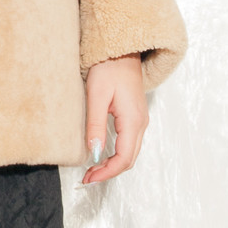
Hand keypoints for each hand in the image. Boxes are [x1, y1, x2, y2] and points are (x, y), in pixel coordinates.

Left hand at [80, 54, 147, 184]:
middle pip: (128, 159)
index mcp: (133, 121)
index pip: (123, 158)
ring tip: (91, 170)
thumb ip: (95, 126)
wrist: (121, 49)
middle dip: (108, 172)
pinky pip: (129, 143)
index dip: (106, 172)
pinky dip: (115, 154)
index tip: (88, 178)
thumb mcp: (96, 96)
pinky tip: (101, 154)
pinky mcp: (135, 117)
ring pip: (129, 153)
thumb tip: (94, 153)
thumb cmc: (108, 68)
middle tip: (87, 178)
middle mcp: (140, 123)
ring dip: (112, 164)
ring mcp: (140, 120)